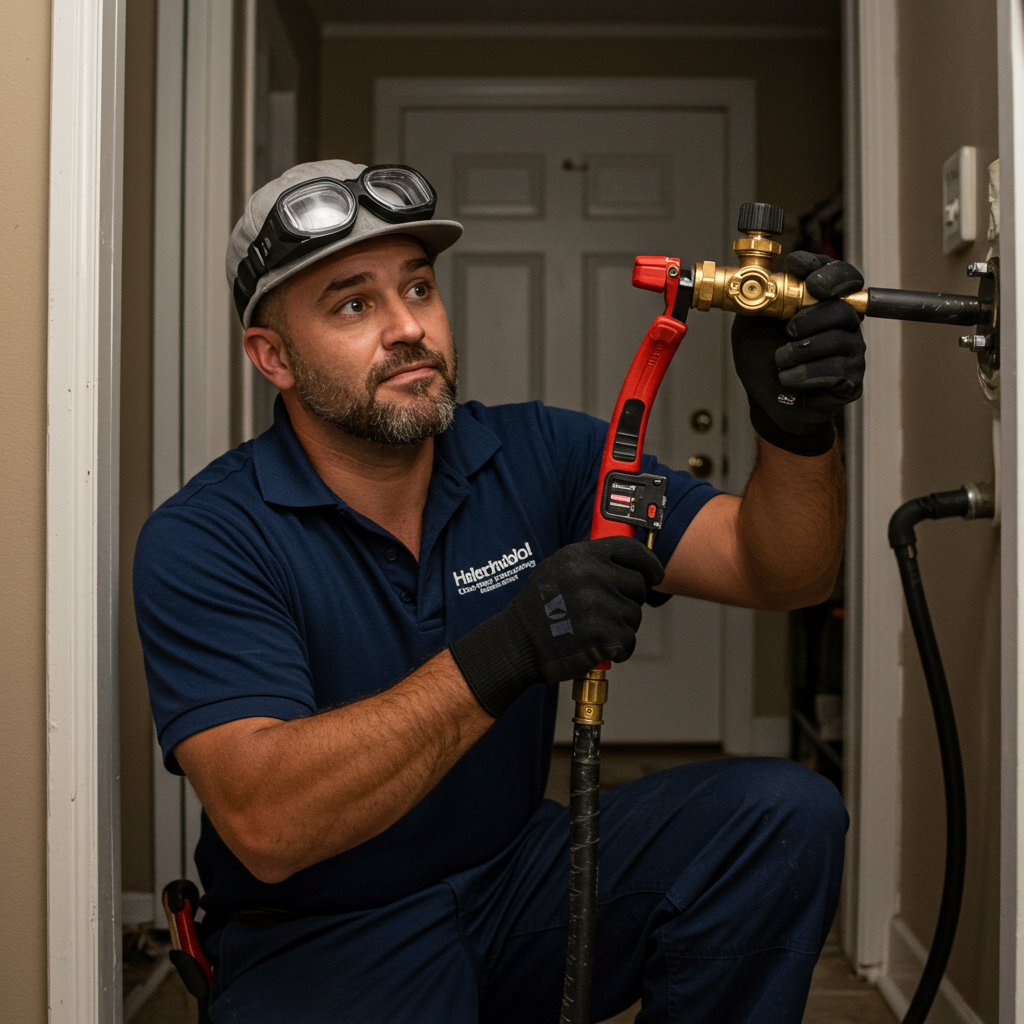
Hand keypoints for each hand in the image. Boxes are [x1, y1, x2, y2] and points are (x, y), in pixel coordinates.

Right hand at [449, 537, 664, 716]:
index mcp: (581, 556)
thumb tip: (627, 562)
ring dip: (619, 627)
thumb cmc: (537, 610)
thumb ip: (590, 562)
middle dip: (627, 601)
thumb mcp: (557, 570)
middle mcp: (592, 576)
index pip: (632, 550)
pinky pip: (628, 641)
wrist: (517, 645)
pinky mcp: (604, 635)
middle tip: (603, 613)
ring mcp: (599, 606)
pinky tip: (594, 646)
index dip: (649, 563)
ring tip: (590, 630)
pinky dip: (616, 649)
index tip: (655, 574)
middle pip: (638, 586)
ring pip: (634, 616)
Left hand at [731, 251, 865, 455]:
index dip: (826, 271)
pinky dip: (806, 374)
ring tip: (780, 361)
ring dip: (801, 351)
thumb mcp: (751, 324)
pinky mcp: (851, 380)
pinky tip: (788, 380)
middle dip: (811, 317)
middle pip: (842, 308)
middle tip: (788, 330)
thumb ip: (760, 299)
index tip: (798, 267)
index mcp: (824, 303)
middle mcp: (843, 324)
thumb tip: (763, 276)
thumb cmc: (761, 359)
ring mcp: (850, 352)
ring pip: (839, 340)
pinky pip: (837, 371)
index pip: (842, 276)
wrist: (763, 400)